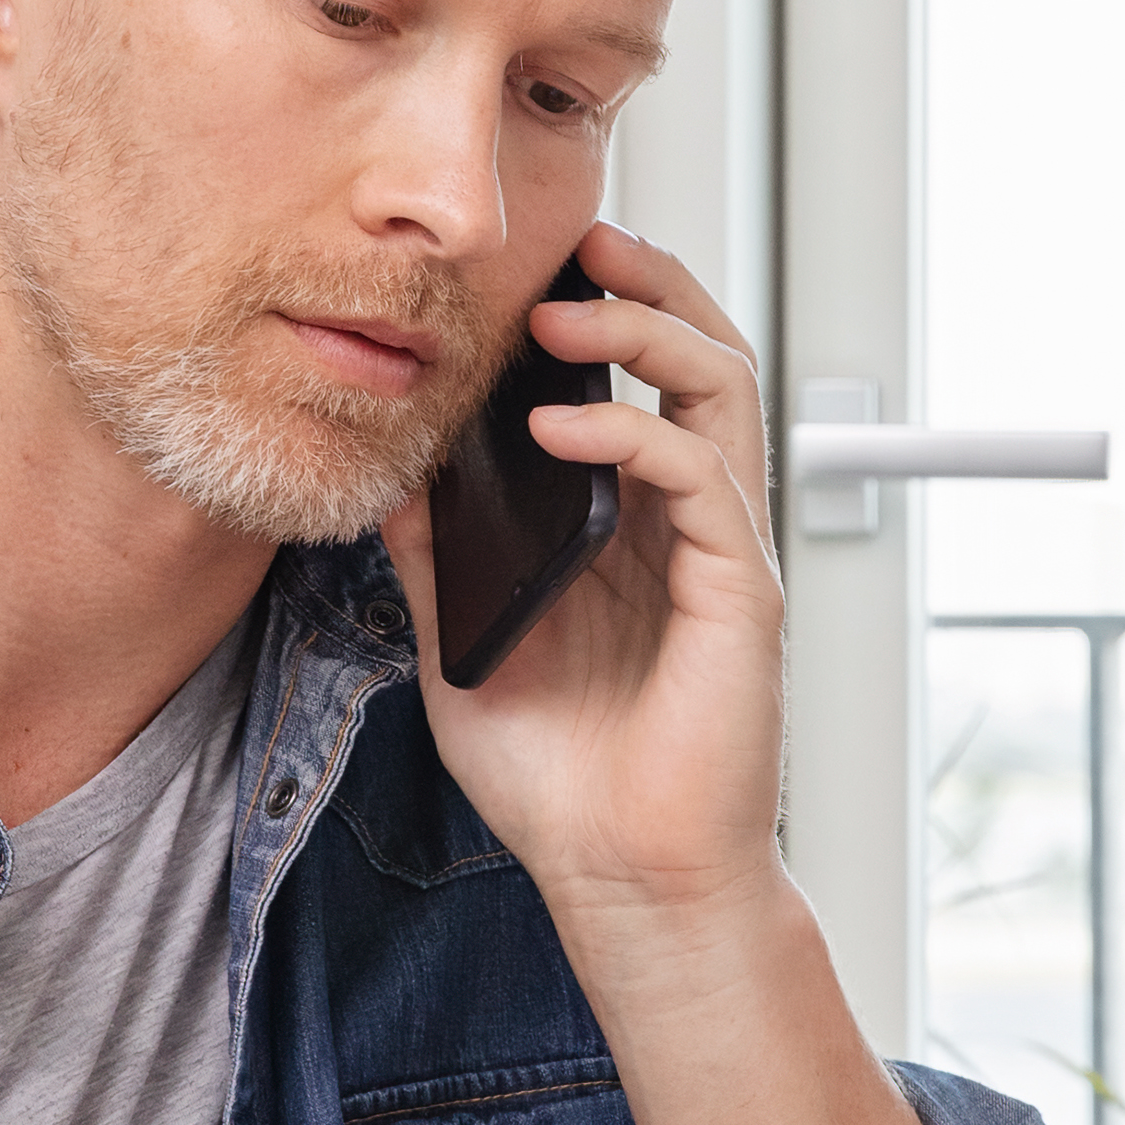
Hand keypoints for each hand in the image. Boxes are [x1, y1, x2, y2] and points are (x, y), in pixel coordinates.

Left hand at [378, 224, 782, 926]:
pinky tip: (560, 425)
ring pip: (720, 391)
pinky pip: (700, 475)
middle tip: (579, 243)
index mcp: (635, 531)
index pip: (641, 386)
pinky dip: (631, 432)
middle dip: (647, 286)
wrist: (623, 881)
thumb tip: (386, 481)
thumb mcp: (461, 651)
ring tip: (565, 312)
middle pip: (702, 359)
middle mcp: (689, 526)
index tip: (534, 274)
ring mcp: (722, 553)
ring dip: (647, 331)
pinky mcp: (738, 593)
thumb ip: (434, 564)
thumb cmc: (562, 785)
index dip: (603, 314)